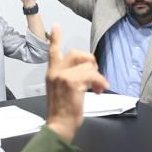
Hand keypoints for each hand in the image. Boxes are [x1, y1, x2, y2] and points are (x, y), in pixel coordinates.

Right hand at [44, 25, 108, 142]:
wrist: (58, 125)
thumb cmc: (62, 112)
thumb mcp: (60, 91)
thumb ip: (68, 77)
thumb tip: (87, 72)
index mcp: (52, 73)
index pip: (52, 51)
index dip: (55, 38)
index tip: (56, 26)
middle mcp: (55, 72)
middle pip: (76, 54)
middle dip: (89, 60)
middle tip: (95, 74)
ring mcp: (63, 76)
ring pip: (87, 66)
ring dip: (97, 77)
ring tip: (98, 88)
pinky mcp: (72, 83)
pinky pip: (92, 75)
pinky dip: (99, 82)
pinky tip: (99, 90)